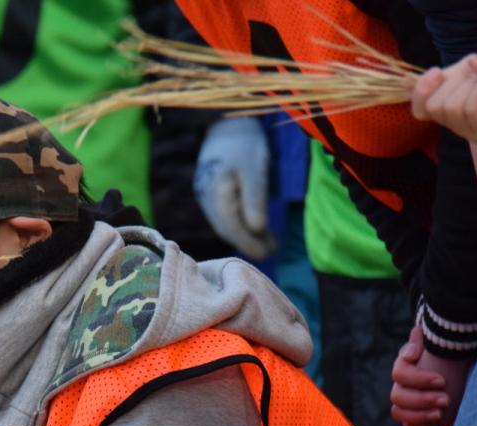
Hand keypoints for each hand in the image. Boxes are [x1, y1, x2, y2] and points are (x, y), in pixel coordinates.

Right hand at [194, 116, 276, 259]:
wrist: (225, 120)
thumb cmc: (245, 141)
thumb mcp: (255, 168)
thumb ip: (255, 199)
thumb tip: (257, 229)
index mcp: (217, 192)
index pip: (233, 228)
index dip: (250, 243)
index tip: (269, 253)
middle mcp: (206, 197)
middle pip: (227, 229)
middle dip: (249, 243)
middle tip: (272, 252)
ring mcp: (205, 194)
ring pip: (224, 223)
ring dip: (244, 236)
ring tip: (267, 242)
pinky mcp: (209, 190)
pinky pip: (222, 215)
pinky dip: (238, 224)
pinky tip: (252, 226)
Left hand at [390, 325, 471, 425]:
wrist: (461, 345)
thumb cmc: (459, 380)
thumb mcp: (456, 410)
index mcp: (417, 410)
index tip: (437, 421)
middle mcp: (406, 395)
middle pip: (398, 412)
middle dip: (421, 410)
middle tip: (444, 403)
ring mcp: (402, 379)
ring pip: (396, 394)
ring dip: (420, 392)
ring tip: (441, 385)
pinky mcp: (402, 359)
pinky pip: (399, 369)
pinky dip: (416, 369)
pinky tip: (427, 365)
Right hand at [410, 57, 476, 142]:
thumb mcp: (464, 73)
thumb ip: (437, 80)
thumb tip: (404, 81)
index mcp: (450, 116)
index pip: (420, 111)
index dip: (421, 91)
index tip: (436, 72)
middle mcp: (460, 130)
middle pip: (436, 106)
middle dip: (454, 81)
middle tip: (474, 69)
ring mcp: (475, 135)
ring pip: (452, 107)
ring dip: (469, 83)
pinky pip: (471, 108)